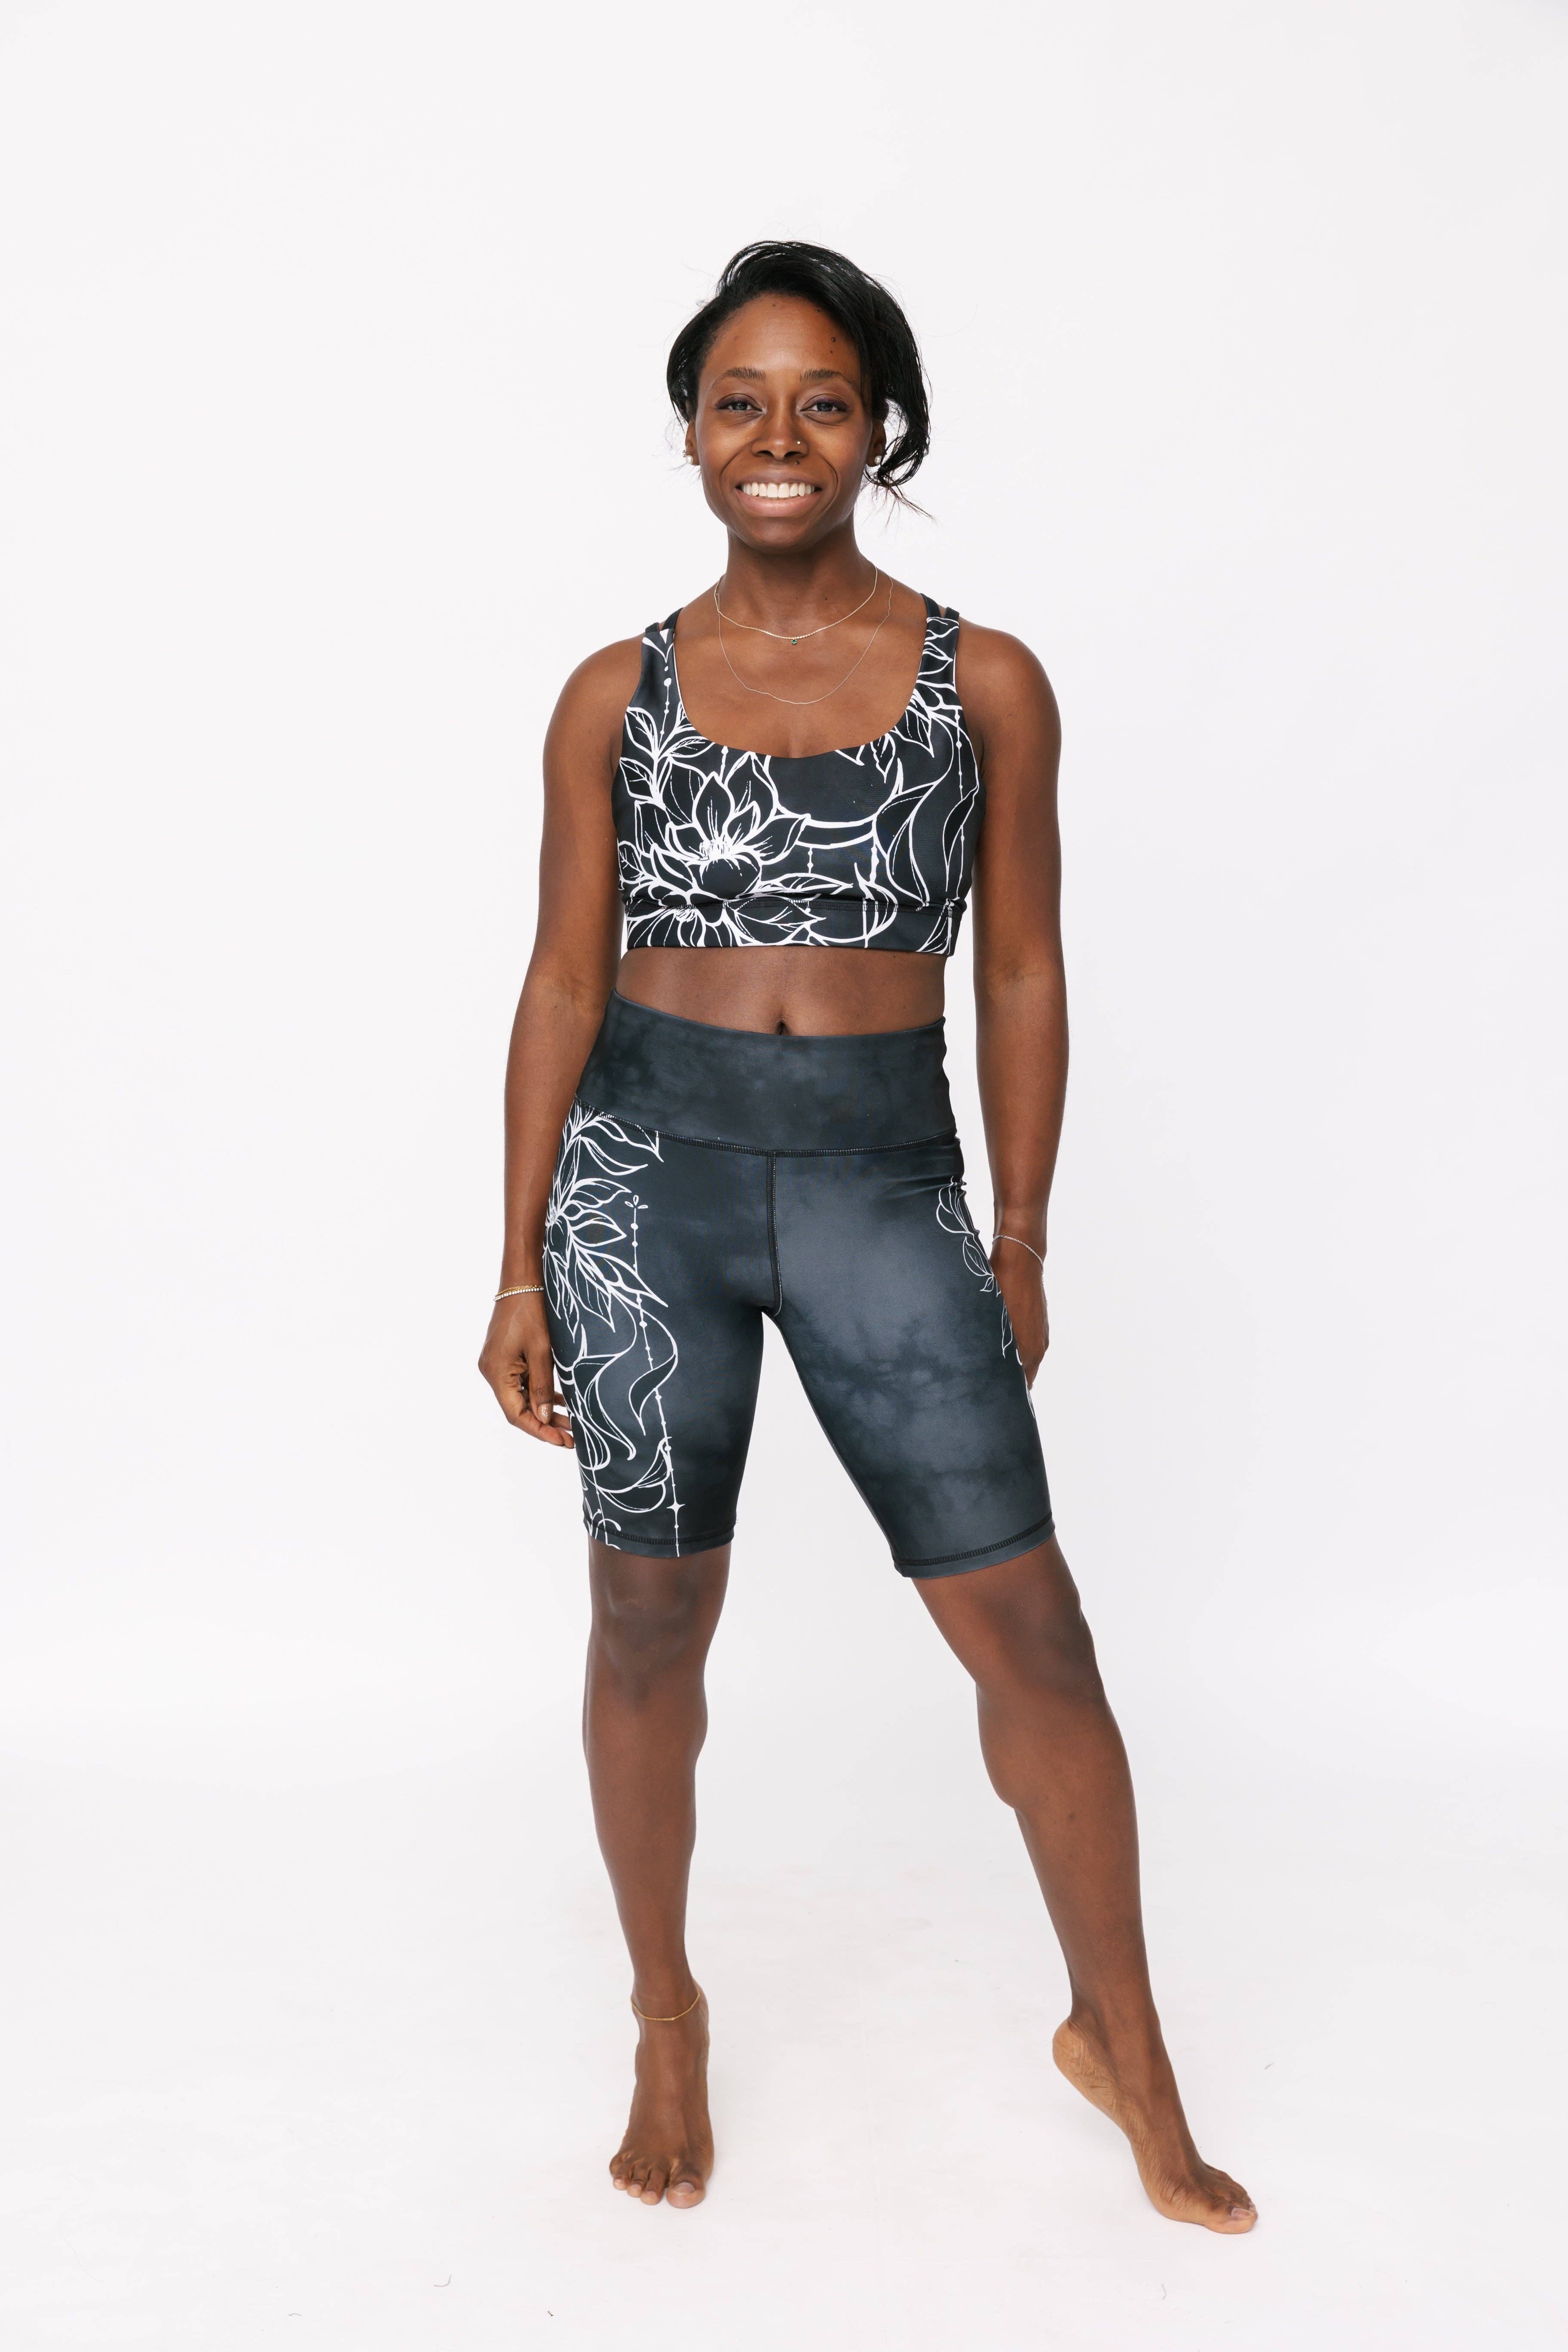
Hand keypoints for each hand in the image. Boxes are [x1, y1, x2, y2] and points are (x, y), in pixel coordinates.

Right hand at [478, 1292, 573, 1446]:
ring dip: (544, 1410)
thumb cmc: (531, 1311)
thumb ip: (542, 1387)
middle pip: (518, 1408)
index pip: (515, 1414)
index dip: (539, 1431)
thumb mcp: (542, 1351)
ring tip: (571, 1423)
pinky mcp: (505, 1358)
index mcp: (496, 1373)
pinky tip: (559, 1402)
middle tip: (572, 1437)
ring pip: (521, 1397)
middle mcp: (492, 1372)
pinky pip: (522, 1383)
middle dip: (545, 1423)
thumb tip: (543, 1418)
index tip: (562, 1442)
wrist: (521, 1281)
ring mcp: (497, 1365)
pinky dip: (539, 1393)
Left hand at [990, 1241, 1048, 1386]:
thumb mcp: (990, 1322)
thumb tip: (981, 1367)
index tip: (986, 1390)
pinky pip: (1028, 1343)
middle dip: (1007, 1379)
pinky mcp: (1040, 1323)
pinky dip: (1017, 1346)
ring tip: (990, 1358)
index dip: (1003, 1389)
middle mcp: (1039, 1348)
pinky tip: (1001, 1338)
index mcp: (1028, 1353)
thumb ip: (989, 1350)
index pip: (1019, 1386)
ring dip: (1012, 1362)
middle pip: (1025, 1376)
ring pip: (1027, 1359)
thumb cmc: (1001, 1290)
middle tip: (984, 1378)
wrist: (1020, 1261)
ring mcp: (1041, 1335)